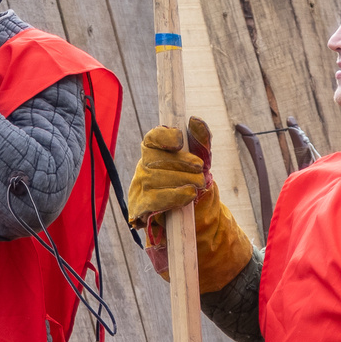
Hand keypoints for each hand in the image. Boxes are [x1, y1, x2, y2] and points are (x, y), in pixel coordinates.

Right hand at [129, 120, 253, 290]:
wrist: (187, 220)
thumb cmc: (190, 185)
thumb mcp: (199, 163)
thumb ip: (200, 142)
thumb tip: (196, 121)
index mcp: (153, 154)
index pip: (152, 139)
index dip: (163, 137)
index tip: (179, 141)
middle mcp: (142, 169)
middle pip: (156, 160)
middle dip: (182, 164)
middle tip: (202, 172)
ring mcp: (138, 189)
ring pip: (154, 180)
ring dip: (180, 180)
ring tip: (198, 184)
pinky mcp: (139, 209)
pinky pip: (153, 200)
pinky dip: (172, 197)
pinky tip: (188, 196)